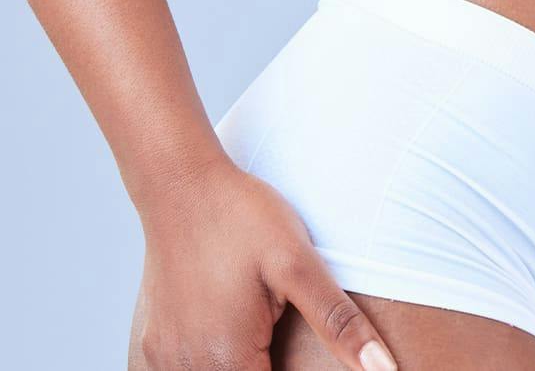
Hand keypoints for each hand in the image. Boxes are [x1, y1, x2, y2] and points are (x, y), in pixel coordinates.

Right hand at [127, 154, 396, 370]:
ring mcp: (163, 359)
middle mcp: (188, 368)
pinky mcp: (151, 345)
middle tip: (275, 324)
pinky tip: (224, 334)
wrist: (181, 183)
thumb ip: (337, 321)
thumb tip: (383, 368)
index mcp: (229, 357)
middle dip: (266, 365)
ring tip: (254, 328)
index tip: (294, 343)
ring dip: (235, 363)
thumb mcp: (298, 261)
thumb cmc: (241, 216)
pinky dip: (206, 362)